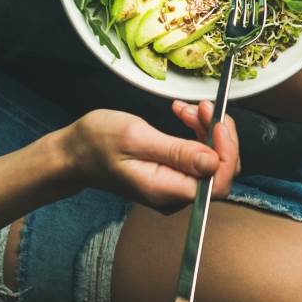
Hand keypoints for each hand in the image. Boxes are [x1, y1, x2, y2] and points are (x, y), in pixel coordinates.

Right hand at [59, 102, 238, 210]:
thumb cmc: (96, 142)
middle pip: (220, 171)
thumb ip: (175, 152)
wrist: (74, 153)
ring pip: (210, 160)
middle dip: (218, 135)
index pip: (218, 182)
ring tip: (187, 108)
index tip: (218, 122)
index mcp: (166, 190)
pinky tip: (184, 116)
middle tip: (202, 106)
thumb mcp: (135, 138)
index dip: (227, 152)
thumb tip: (212, 161)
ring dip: (207, 130)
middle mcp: (174, 195)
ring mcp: (174, 187)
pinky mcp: (171, 176)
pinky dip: (197, 133)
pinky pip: (197, 157)